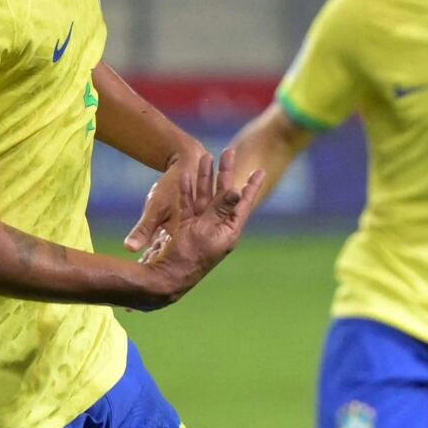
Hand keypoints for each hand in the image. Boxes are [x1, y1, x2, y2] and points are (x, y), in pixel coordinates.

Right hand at [136, 148, 264, 307]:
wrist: (166, 276)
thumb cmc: (189, 256)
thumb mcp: (207, 230)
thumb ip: (220, 209)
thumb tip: (237, 191)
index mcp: (228, 231)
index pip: (243, 204)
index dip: (251, 187)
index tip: (261, 170)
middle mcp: (216, 227)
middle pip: (223, 194)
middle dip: (225, 173)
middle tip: (229, 150)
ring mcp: (200, 227)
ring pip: (204, 196)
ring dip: (205, 177)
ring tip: (206, 156)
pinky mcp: (185, 227)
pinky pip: (188, 204)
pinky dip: (187, 191)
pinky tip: (185, 176)